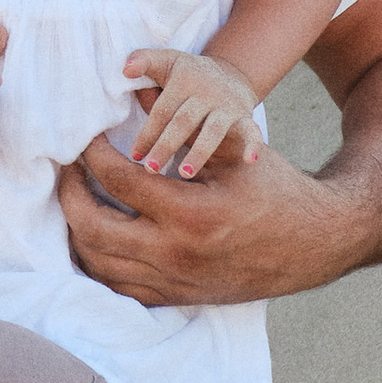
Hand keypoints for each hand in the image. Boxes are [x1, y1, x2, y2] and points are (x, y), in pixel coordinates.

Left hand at [56, 125, 356, 307]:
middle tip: (69, 170)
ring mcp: (174, 281)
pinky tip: (94, 236)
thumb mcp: (232, 149)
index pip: (117, 179)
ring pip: (98, 263)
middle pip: (92, 228)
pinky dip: (97, 262)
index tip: (86, 139)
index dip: (92, 154)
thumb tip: (133, 85)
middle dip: (70, 194)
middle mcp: (177, 254)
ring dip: (76, 230)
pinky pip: (117, 288)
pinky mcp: (176, 298)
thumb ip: (179, 121)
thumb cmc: (275, 188)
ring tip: (77, 198)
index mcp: (191, 213)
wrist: (313, 243)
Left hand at [124, 44, 259, 179]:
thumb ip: (143, 61)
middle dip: (166, 145)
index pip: (162, 109)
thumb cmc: (186, 74)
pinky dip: (253, 145)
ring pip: (213, 130)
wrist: (229, 73)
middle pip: (184, 121)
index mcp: (184, 79)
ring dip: (199, 152)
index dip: (147, 132)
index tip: (135, 155)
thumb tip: (126, 69)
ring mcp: (227, 105)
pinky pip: (252, 131)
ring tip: (184, 174)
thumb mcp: (166, 61)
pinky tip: (249, 161)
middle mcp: (207, 91)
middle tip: (150, 169)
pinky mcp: (245, 116)